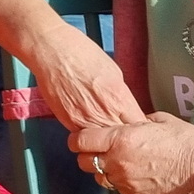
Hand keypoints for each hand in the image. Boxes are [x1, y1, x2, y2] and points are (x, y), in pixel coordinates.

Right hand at [23, 23, 147, 131]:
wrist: (53, 52)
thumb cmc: (81, 54)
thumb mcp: (114, 72)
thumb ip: (121, 95)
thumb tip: (125, 107)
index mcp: (119, 98)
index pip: (139, 124)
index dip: (141, 127)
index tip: (138, 125)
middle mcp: (104, 112)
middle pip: (123, 137)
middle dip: (125, 135)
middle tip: (124, 130)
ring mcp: (85, 120)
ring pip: (104, 142)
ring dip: (107, 139)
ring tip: (106, 130)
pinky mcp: (68, 122)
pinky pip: (85, 136)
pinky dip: (90, 135)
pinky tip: (89, 125)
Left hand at [70, 113, 193, 193]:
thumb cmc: (186, 142)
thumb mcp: (160, 121)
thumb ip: (137, 120)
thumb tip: (130, 122)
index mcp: (121, 139)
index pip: (82, 141)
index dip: (77, 139)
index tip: (79, 138)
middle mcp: (118, 162)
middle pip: (85, 162)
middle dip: (87, 155)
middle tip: (96, 150)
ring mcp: (126, 182)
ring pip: (99, 178)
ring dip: (102, 170)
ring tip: (115, 163)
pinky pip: (117, 189)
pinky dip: (119, 181)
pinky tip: (131, 174)